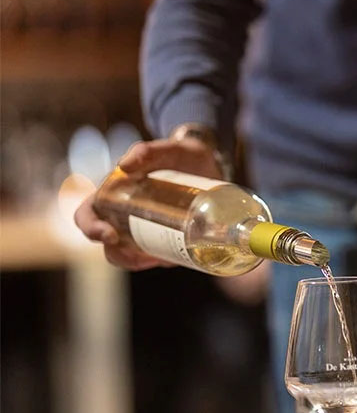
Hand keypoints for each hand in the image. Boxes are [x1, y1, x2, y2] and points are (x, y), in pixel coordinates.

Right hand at [73, 135, 223, 270]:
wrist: (213, 163)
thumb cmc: (182, 154)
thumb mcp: (169, 149)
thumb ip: (147, 151)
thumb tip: (124, 166)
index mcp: (112, 194)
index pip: (86, 216)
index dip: (91, 228)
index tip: (109, 235)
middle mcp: (123, 215)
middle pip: (109, 245)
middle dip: (121, 256)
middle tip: (143, 256)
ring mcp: (144, 229)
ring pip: (131, 256)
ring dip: (143, 262)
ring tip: (163, 259)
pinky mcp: (166, 236)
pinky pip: (158, 255)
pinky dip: (164, 260)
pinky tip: (176, 260)